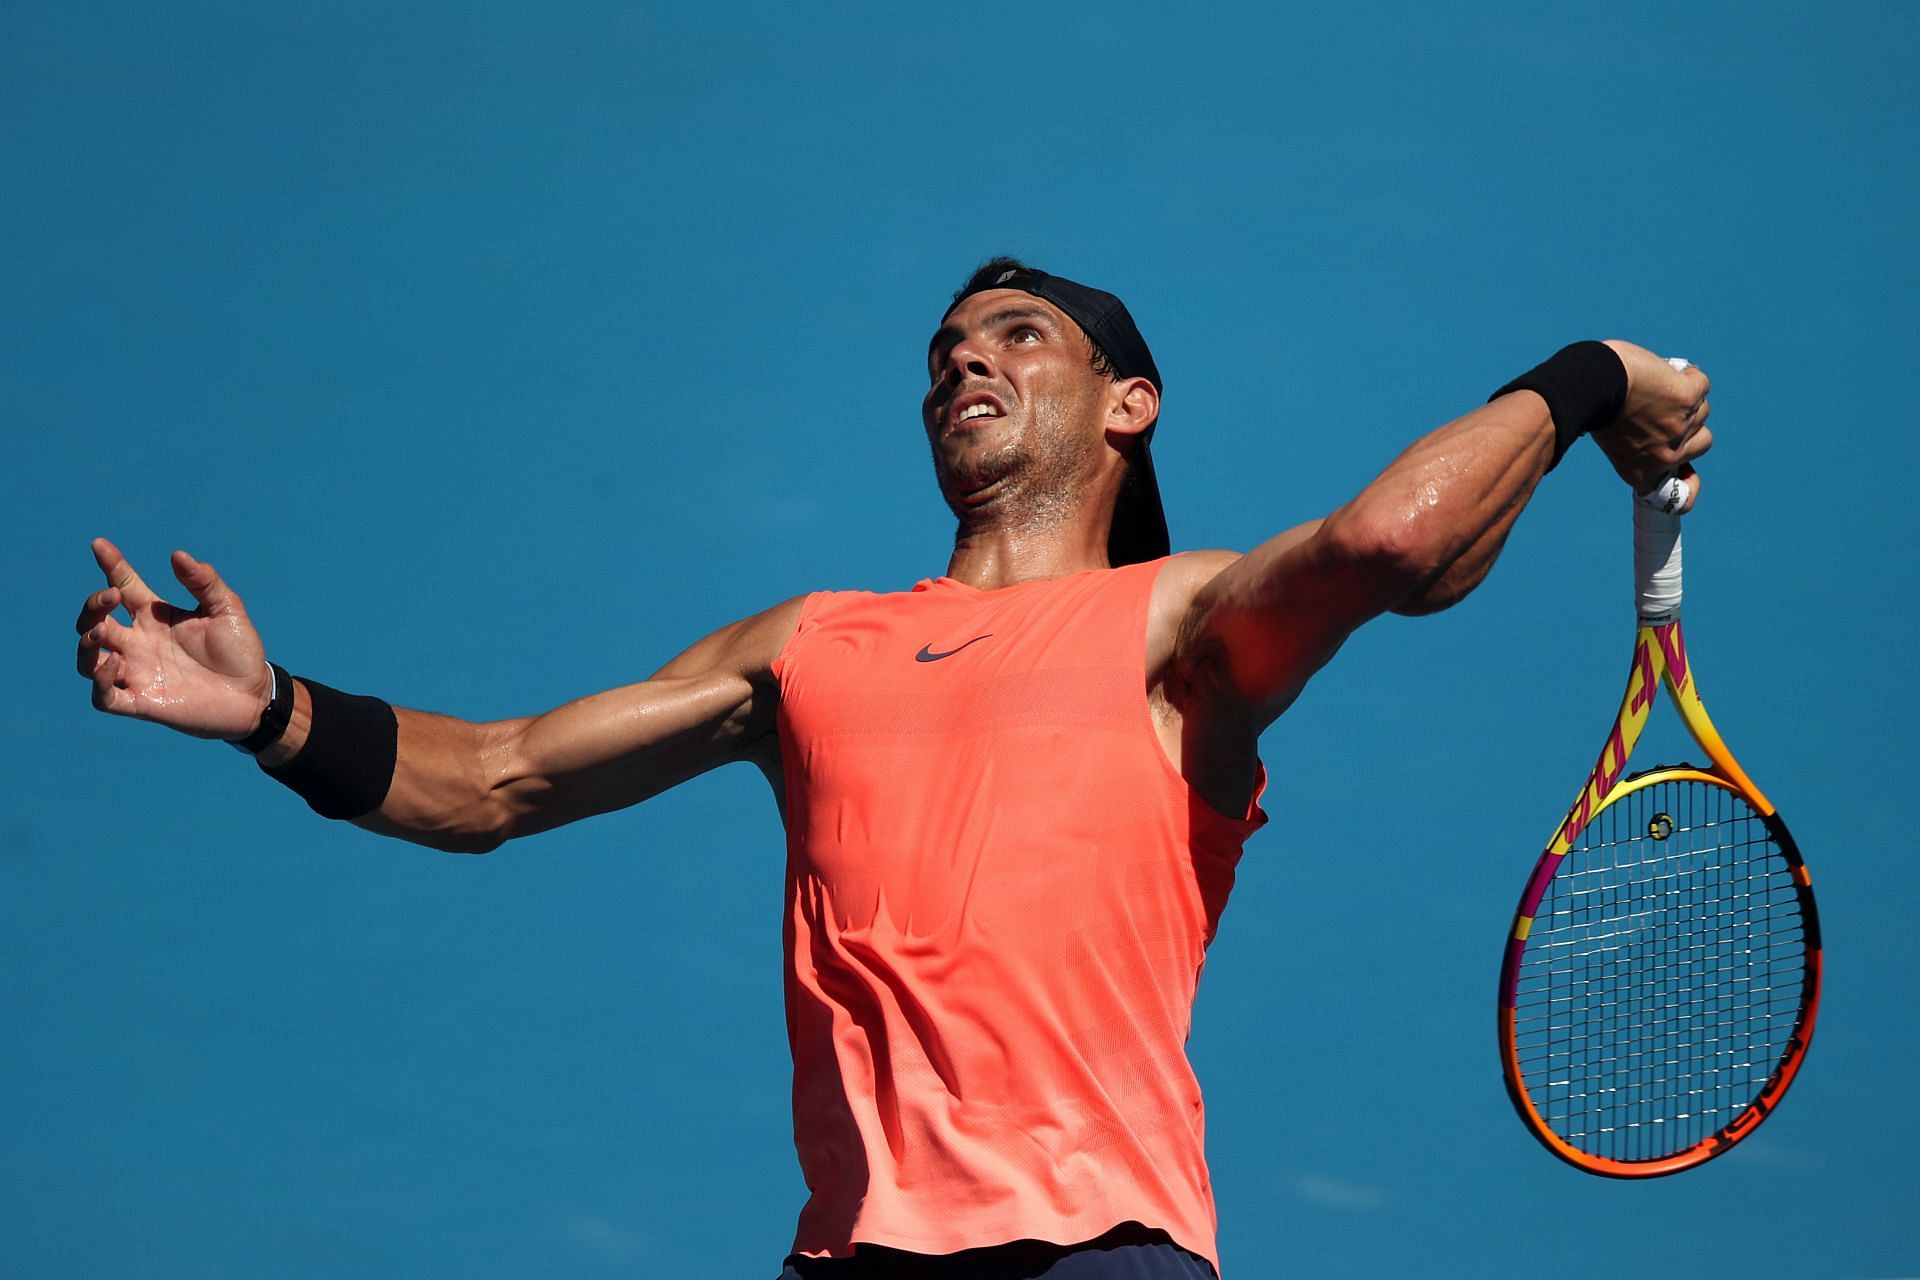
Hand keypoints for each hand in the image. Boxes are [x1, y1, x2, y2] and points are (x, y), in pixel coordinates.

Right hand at [75, 538, 273, 739]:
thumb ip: (204, 582)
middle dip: (93, 605)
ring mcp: (138, 672)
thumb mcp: (226, 609)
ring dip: (86, 643)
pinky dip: (100, 681)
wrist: (254, 695)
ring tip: (101, 631)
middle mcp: (140, 643)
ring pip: (88, 659)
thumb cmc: (240, 651)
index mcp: (156, 617)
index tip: (100, 544)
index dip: (111, 565)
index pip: (124, 586)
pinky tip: (115, 663)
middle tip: (111, 596)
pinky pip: (103, 697)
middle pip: (95, 620)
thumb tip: (178, 555)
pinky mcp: (141, 702)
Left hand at [1591, 341, 1710, 510]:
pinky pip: (1701, 385)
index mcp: (1642, 473)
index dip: (1689, 482)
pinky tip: (1663, 374)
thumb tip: (1666, 437)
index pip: (1683, 495)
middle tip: (1665, 410)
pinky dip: (1686, 375)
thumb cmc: (1595, 408)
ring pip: (1701, 409)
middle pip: (1703, 442)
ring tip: (1652, 388)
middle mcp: (1665, 456)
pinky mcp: (1687, 398)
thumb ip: (1642, 448)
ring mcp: (1679, 428)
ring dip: (1683, 397)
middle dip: (1689, 425)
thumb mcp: (1615, 443)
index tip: (1687, 472)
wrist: (1589, 386)